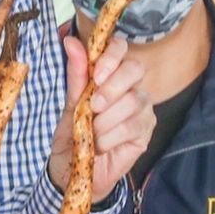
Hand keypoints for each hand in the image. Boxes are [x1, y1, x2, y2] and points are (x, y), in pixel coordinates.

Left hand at [49, 35, 152, 198]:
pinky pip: (132, 126)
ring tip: (92, 133)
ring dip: (105, 119)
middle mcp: (130, 87)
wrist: (73, 171)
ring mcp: (142, 109)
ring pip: (133, 100)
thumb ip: (76, 76)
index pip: (121, 48)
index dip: (111, 57)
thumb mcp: (69, 106)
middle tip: (93, 106)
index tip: (96, 76)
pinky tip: (101, 145)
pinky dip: (110, 137)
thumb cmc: (72, 136)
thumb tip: (71, 42)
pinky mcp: (146, 131)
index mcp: (110, 75)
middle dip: (111, 87)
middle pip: (134, 69)